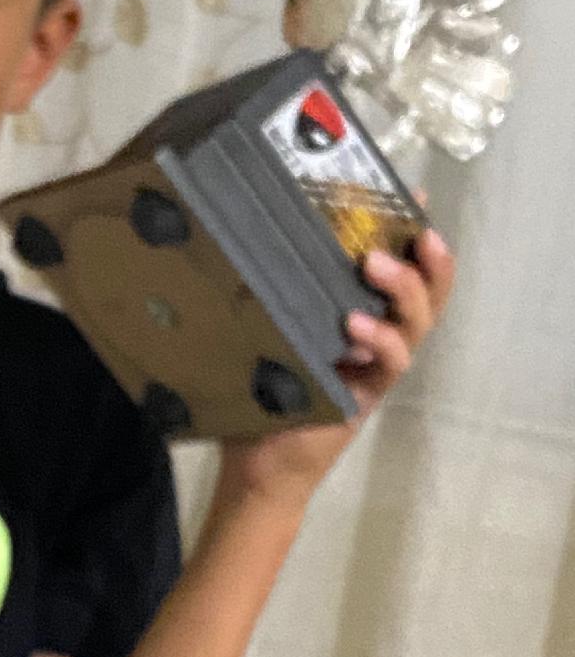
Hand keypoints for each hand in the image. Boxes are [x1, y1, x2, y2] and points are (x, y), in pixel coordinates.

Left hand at [217, 227, 455, 509]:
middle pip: (425, 291)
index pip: (398, 266)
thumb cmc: (255, 389)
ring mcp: (375, 365)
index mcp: (357, 310)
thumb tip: (229, 229)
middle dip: (427, 258)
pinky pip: (390, 363)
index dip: (412, 232)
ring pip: (416, 322)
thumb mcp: (260, 326)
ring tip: (375, 264)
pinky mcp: (368, 394)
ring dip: (403, 289)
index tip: (412, 195)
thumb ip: (263, 289)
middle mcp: (375, 334)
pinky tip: (356, 326)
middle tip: (414, 231)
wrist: (253, 461)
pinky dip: (381, 341)